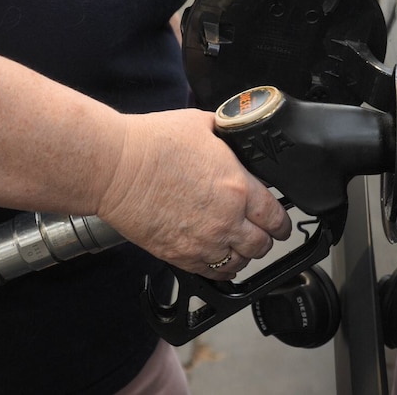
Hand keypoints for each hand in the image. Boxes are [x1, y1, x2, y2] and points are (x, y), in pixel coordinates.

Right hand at [97, 108, 291, 280]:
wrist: (114, 167)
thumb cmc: (151, 143)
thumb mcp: (203, 124)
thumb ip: (227, 135)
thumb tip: (235, 134)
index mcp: (238, 188)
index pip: (276, 217)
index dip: (282, 222)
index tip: (281, 223)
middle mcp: (226, 220)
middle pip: (262, 245)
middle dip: (265, 239)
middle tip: (262, 233)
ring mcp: (203, 242)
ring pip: (239, 263)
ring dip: (243, 255)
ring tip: (240, 246)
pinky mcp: (179, 255)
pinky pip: (212, 273)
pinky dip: (220, 268)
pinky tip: (219, 259)